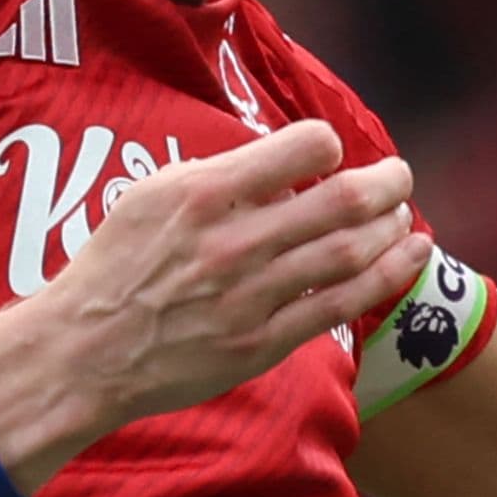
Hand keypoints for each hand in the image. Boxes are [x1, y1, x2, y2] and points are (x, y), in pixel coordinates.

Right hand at [0, 120, 431, 492]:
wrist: (84, 353)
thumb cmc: (115, 268)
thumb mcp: (149, 196)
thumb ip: (218, 175)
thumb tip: (282, 160)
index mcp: (201, 194)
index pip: (302, 147)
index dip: (329, 143)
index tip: (331, 150)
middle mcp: (232, 242)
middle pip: (343, 200)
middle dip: (386, 182)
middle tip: (398, 175)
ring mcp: (251, 296)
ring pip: (352, 252)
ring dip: (393, 227)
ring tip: (404, 214)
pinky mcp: (262, 342)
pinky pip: (341, 305)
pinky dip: (387, 276)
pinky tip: (412, 255)